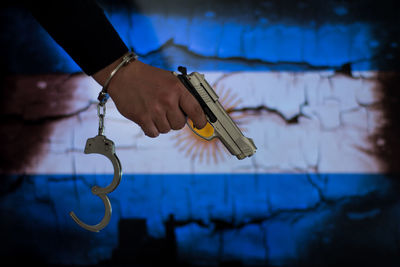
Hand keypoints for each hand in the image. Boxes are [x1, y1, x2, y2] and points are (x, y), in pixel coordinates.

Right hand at [92, 56, 206, 137]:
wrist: (124, 75)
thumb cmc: (150, 78)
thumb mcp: (171, 79)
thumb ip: (184, 94)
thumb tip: (197, 113)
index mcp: (178, 88)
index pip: (196, 110)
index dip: (201, 121)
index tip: (200, 125)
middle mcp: (167, 100)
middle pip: (180, 125)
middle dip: (176, 120)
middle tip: (168, 111)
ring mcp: (154, 110)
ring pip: (167, 129)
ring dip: (163, 124)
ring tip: (156, 111)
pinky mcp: (142, 118)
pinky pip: (154, 133)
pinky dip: (152, 129)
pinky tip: (149, 118)